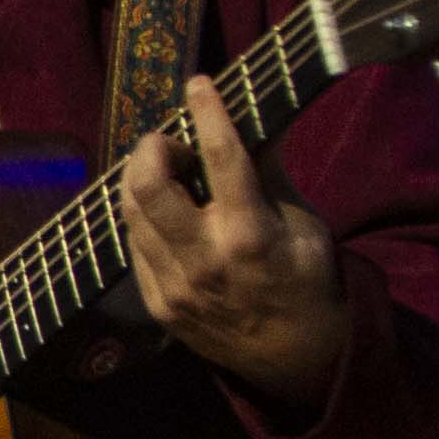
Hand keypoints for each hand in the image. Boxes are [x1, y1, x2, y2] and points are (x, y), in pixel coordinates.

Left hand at [123, 76, 347, 414]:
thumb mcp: (303, 221)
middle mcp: (205, 260)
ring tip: (164, 169)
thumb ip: (269, 172)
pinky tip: (163, 211)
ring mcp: (176, 286)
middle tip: (169, 140)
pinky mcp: (158, 304)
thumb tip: (246, 120)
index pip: (220, 159)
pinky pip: (134, 246)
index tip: (199, 85)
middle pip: (148, 186)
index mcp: (250, 235)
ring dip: (141, 179)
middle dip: (152, 148)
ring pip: (132, 214)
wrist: (296, 353)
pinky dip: (143, 218)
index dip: (207, 113)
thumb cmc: (307, 276)